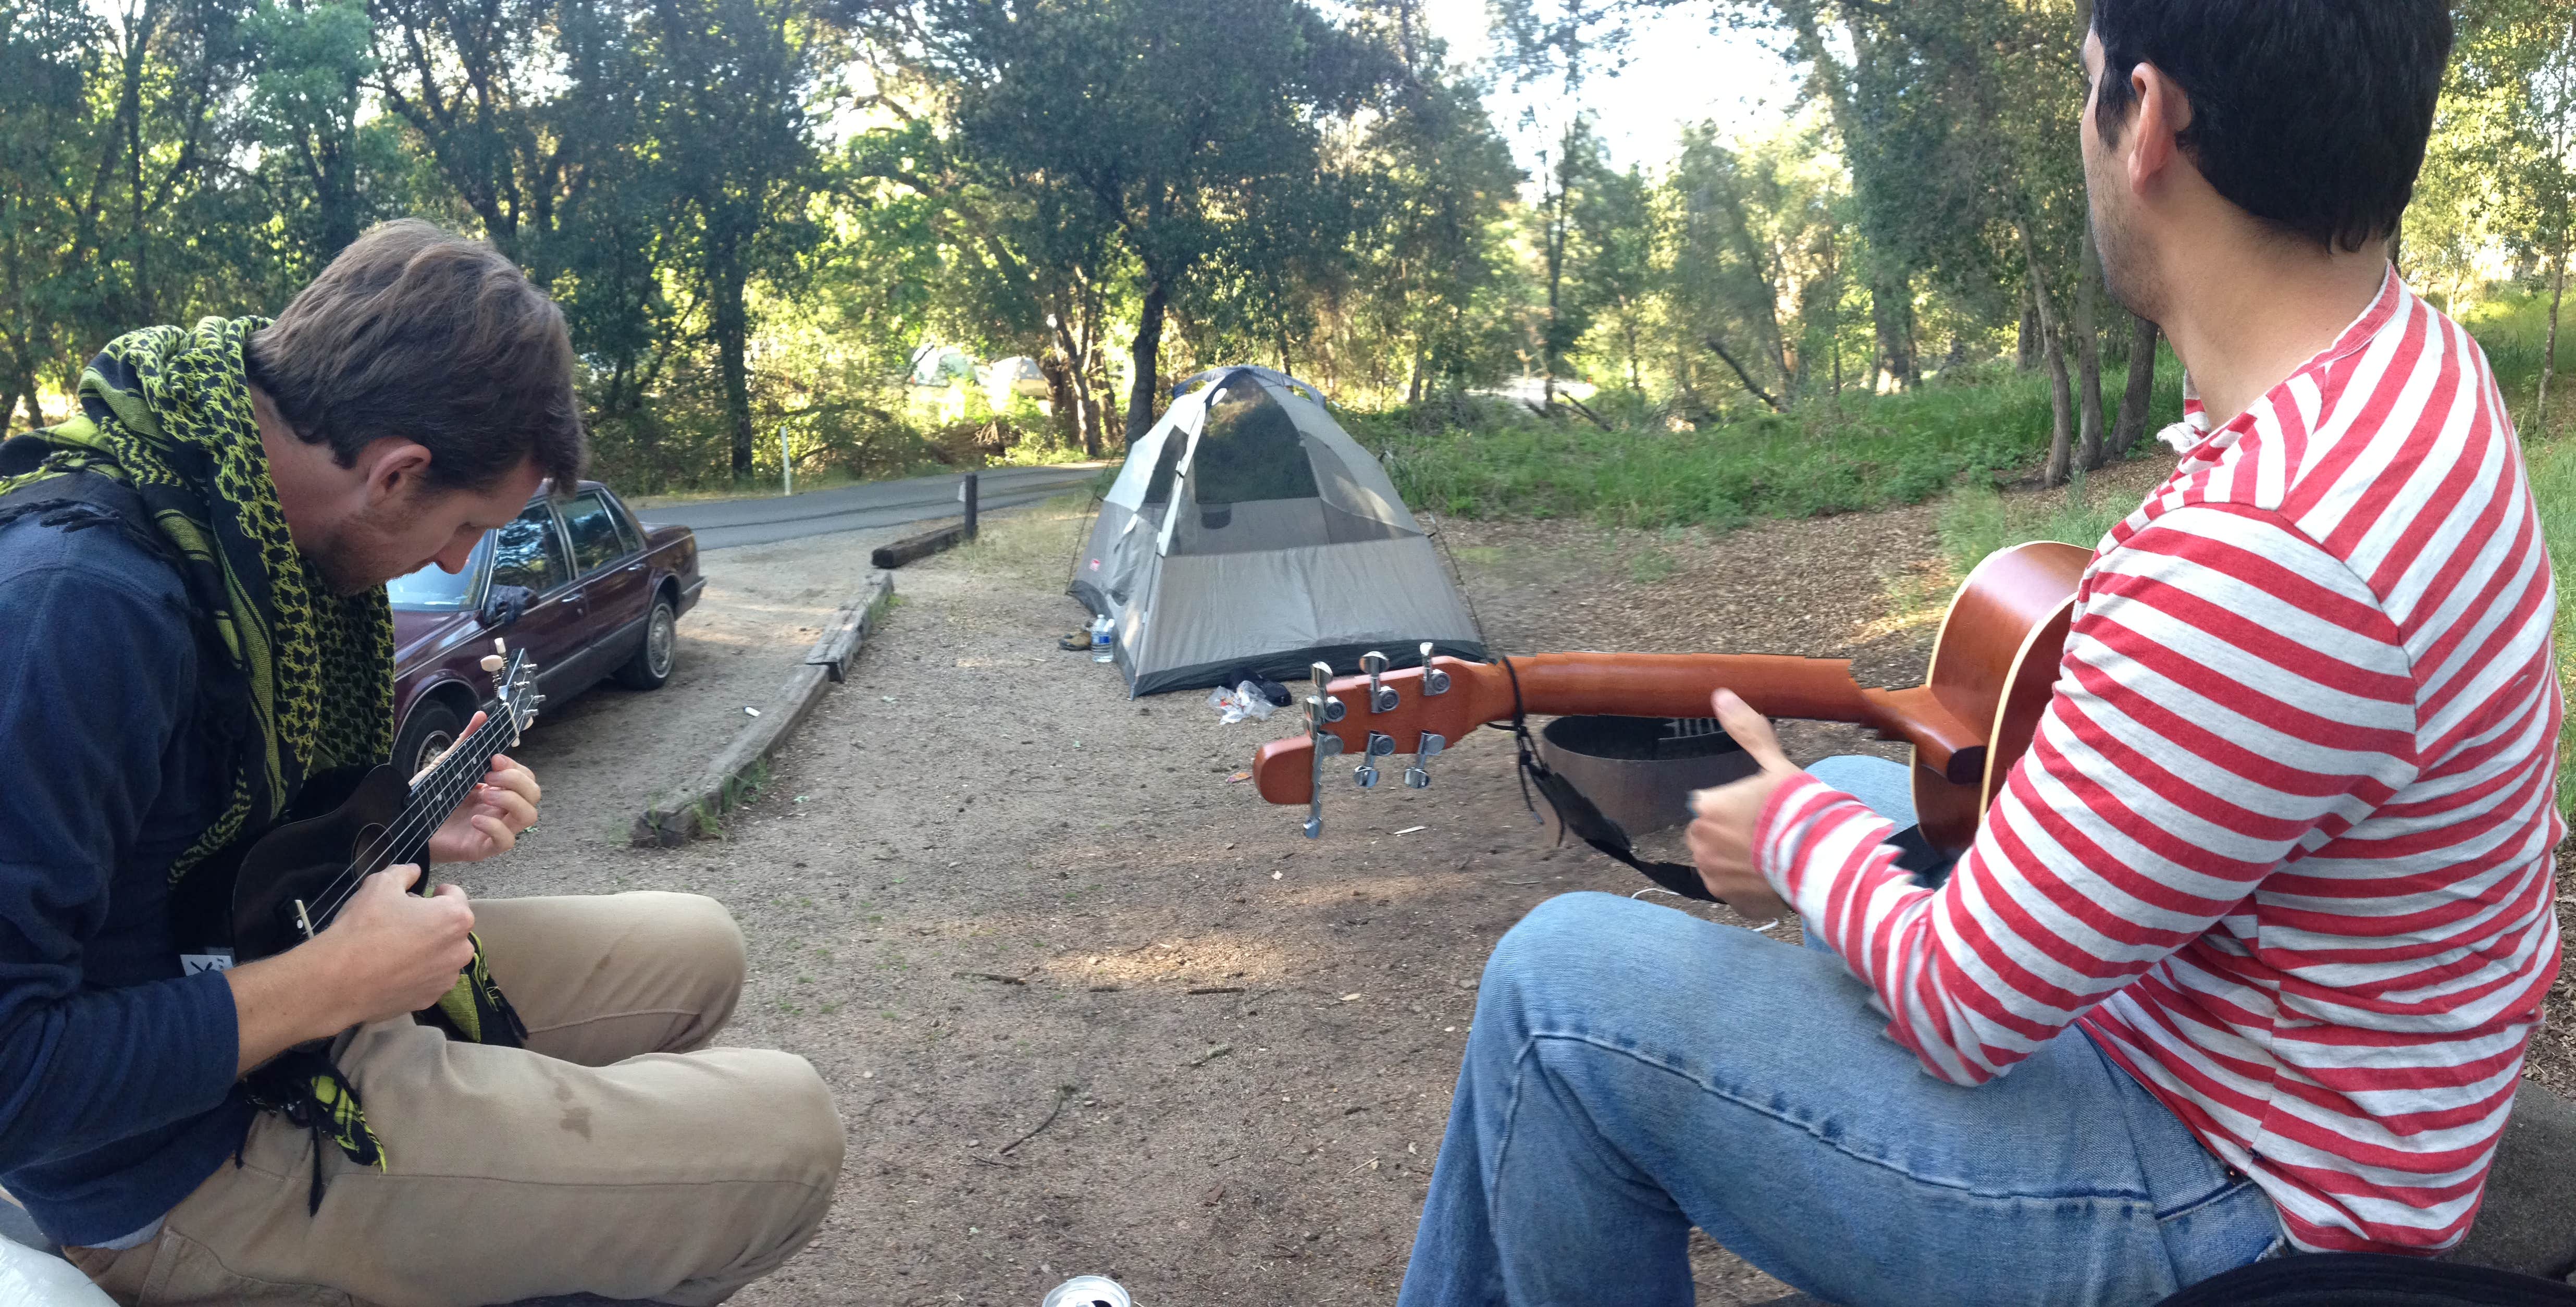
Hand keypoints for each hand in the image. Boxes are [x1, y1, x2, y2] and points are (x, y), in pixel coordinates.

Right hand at [310, 865, 478, 1023]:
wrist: (339, 980)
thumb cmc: (365, 926)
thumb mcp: (380, 885)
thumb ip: (404, 873)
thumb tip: (415, 871)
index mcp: (456, 918)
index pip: (456, 896)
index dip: (439, 892)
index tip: (425, 896)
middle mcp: (460, 950)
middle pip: (452, 928)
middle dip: (434, 922)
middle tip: (404, 922)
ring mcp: (446, 979)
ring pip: (442, 956)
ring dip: (428, 949)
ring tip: (396, 948)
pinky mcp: (429, 1000)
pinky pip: (428, 979)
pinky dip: (416, 973)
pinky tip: (392, 971)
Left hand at [425, 712, 539, 863]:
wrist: (403, 824)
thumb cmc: (425, 798)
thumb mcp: (446, 766)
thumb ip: (465, 743)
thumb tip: (481, 715)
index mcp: (495, 790)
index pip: (526, 778)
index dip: (517, 767)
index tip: (495, 759)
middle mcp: (500, 809)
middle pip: (534, 795)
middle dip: (516, 780)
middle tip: (489, 777)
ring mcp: (494, 829)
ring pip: (528, 816)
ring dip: (511, 801)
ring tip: (484, 795)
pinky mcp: (483, 848)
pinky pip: (507, 841)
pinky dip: (495, 827)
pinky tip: (475, 818)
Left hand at [1685, 690, 1800, 919]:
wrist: (1826, 863)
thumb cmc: (1801, 811)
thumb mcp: (1777, 765)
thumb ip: (1747, 731)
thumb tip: (1720, 694)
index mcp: (1707, 807)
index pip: (1710, 803)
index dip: (1736, 805)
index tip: (1762, 810)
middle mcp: (1701, 843)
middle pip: (1711, 832)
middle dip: (1732, 832)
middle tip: (1768, 832)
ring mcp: (1714, 876)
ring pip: (1718, 861)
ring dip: (1736, 858)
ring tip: (1772, 854)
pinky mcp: (1730, 902)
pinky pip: (1731, 889)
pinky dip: (1746, 884)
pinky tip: (1771, 874)